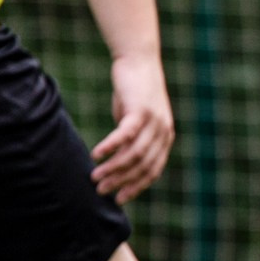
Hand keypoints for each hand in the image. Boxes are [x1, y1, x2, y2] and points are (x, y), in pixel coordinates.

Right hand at [91, 52, 174, 199]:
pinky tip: (96, 155)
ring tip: (95, 177)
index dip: (136, 187)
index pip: (153, 170)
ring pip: (133, 154)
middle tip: (101, 191)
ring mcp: (154, 121)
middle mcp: (163, 132)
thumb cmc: (134, 92)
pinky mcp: (141, 110)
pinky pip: (125, 135)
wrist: (139, 61)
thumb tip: (117, 160)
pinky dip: (110, 147)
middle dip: (121, 182)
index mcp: (165, 138)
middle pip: (142, 166)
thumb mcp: (134, 120)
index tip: (119, 199)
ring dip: (113, 168)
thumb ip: (131, 140)